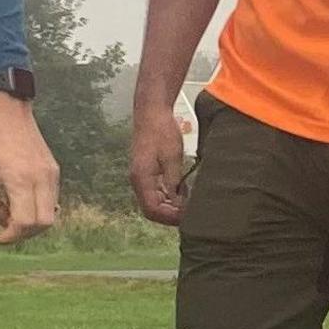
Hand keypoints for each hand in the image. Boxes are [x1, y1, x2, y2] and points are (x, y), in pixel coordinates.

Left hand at [0, 92, 63, 245]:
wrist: (5, 107)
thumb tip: (0, 219)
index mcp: (19, 179)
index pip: (24, 222)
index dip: (11, 236)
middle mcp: (40, 178)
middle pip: (44, 223)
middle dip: (25, 234)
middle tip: (6, 230)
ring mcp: (50, 173)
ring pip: (51, 213)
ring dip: (33, 222)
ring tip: (12, 214)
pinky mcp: (53, 168)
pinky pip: (51, 199)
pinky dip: (39, 208)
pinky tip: (21, 201)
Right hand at [130, 104, 192, 225]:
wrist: (151, 112)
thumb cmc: (162, 131)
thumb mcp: (172, 157)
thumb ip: (174, 182)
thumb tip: (179, 203)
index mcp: (141, 179)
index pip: (152, 210)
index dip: (169, 217)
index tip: (187, 216)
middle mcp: (138, 181)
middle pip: (151, 208)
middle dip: (170, 214)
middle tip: (190, 212)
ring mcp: (141, 176)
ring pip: (153, 201)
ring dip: (170, 206)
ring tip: (189, 203)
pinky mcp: (146, 171)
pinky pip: (155, 191)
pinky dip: (168, 196)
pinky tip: (183, 191)